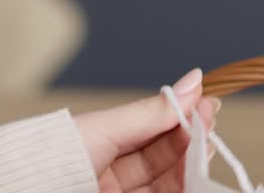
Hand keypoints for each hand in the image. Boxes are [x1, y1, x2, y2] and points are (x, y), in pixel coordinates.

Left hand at [74, 68, 220, 192]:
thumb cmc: (54, 160)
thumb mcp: (106, 128)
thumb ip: (153, 111)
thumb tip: (194, 81)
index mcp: (99, 145)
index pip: (149, 129)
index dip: (180, 117)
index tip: (206, 104)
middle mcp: (108, 172)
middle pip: (161, 156)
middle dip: (190, 139)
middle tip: (210, 124)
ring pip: (166, 180)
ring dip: (190, 163)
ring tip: (207, 148)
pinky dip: (183, 185)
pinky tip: (196, 173)